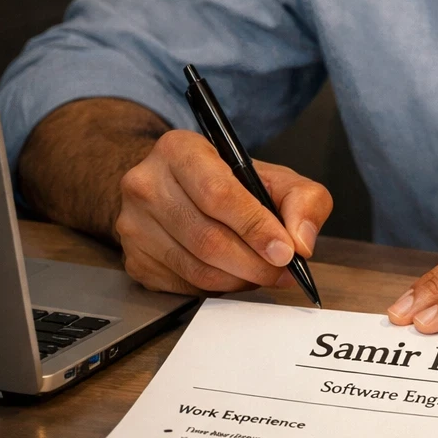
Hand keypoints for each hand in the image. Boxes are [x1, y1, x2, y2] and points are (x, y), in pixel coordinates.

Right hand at [115, 130, 332, 294]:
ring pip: (196, 268)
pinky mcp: (134, 260)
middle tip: (282, 272)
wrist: (178, 189)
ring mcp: (134, 225)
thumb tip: (301, 241)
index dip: (255, 227)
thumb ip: (303, 200)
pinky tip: (234, 275)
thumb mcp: (274, 176)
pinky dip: (217, 288)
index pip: (218, 194)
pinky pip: (183, 285)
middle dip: (254, 263)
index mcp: (179, 150)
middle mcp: (146, 184)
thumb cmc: (229, 182)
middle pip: (207, 238)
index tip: (285, 251)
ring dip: (239, 279)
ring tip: (263, 274)